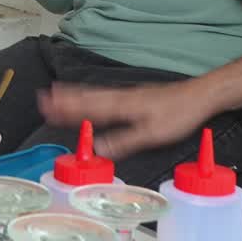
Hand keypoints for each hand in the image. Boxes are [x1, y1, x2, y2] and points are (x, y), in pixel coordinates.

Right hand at [37, 80, 214, 159]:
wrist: (198, 95)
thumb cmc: (178, 113)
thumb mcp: (152, 133)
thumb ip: (124, 141)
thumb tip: (98, 149)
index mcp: (121, 106)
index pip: (88, 108)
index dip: (67, 109)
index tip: (47, 108)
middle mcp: (120, 97)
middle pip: (86, 98)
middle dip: (64, 99)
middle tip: (43, 99)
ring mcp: (127, 94)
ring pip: (94, 94)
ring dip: (74, 94)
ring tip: (56, 92)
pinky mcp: (134, 95)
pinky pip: (104, 93)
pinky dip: (89, 93)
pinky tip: (89, 95)